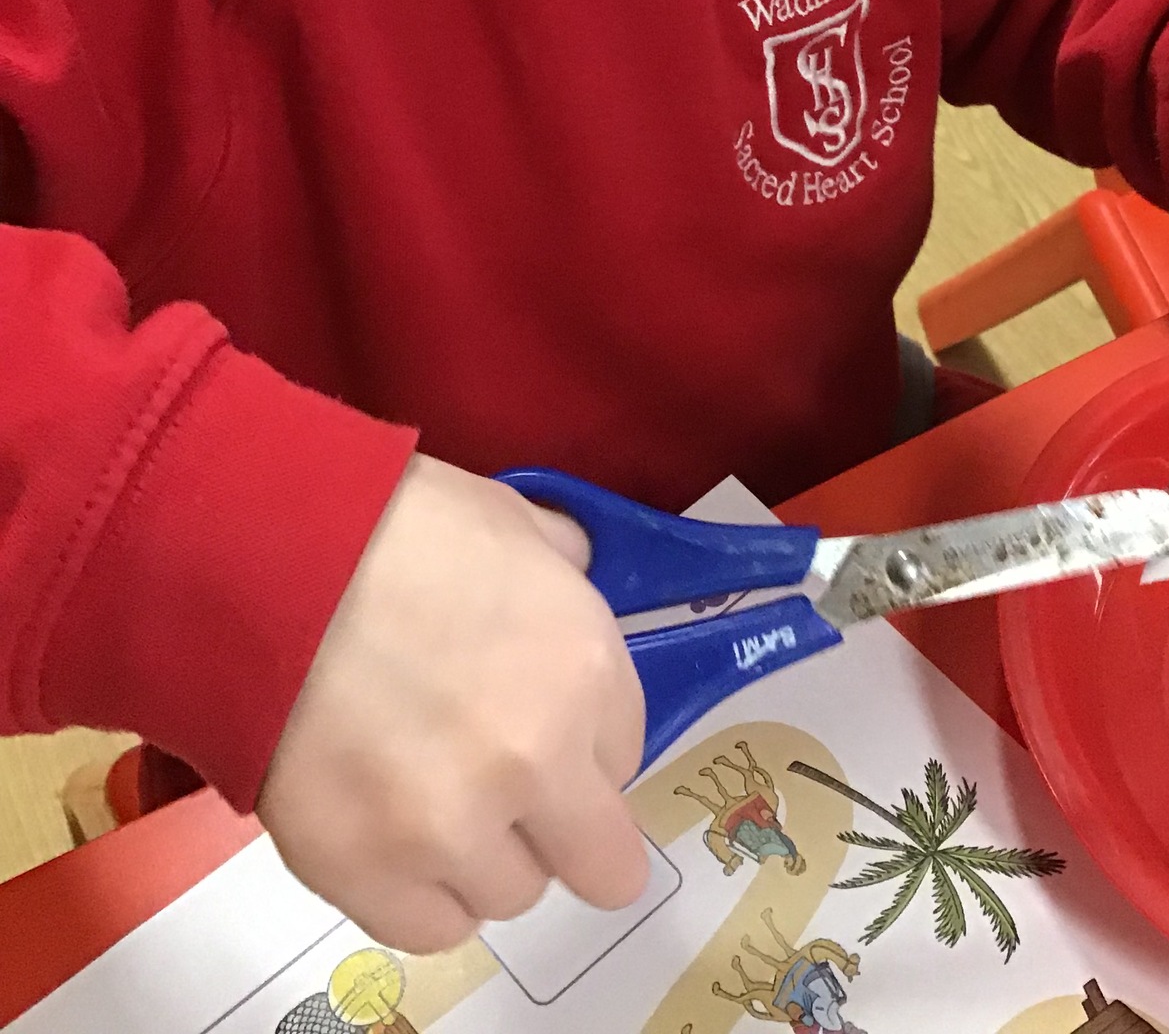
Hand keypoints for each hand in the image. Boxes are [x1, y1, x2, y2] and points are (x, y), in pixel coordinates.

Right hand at [257, 455, 647, 951]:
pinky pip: (430, 928)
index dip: (584, 737)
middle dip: (568, 827)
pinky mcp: (363, 874)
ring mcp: (449, 832)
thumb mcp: (509, 519)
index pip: (627, 752)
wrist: (262, 559)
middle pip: (602, 862)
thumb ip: (561, 569)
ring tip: (430, 793)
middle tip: (516, 791)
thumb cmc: (390, 521)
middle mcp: (535, 764)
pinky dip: (421, 892)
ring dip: (486, 856)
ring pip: (511, 894)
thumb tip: (570, 575)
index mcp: (583, 669)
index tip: (544, 718)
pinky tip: (394, 836)